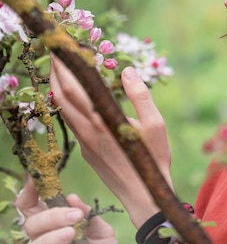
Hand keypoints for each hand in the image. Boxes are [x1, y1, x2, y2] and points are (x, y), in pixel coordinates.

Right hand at [16, 177, 135, 243]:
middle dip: (49, 208)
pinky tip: (69, 236)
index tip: (36, 175)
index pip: (36, 204)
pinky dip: (51, 240)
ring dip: (51, 222)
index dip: (32, 189)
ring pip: (31, 233)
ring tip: (74, 226)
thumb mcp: (102, 232)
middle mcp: (48, 238)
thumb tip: (72, 197)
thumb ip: (88, 215)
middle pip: (30, 216)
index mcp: (60, 225)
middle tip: (74, 212)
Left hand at [49, 55, 171, 226]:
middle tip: (54, 52)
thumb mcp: (155, 125)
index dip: (63, 66)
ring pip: (63, 110)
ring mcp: (84, 142)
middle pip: (61, 96)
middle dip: (55, 72)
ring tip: (60, 69)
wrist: (143, 196)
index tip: (59, 47)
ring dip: (58, 87)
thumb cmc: (153, 160)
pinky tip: (73, 97)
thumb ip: (140, 96)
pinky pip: (71, 122)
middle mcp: (88, 131)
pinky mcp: (86, 151)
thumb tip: (127, 70)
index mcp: (102, 121)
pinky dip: (67, 103)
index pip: (74, 87)